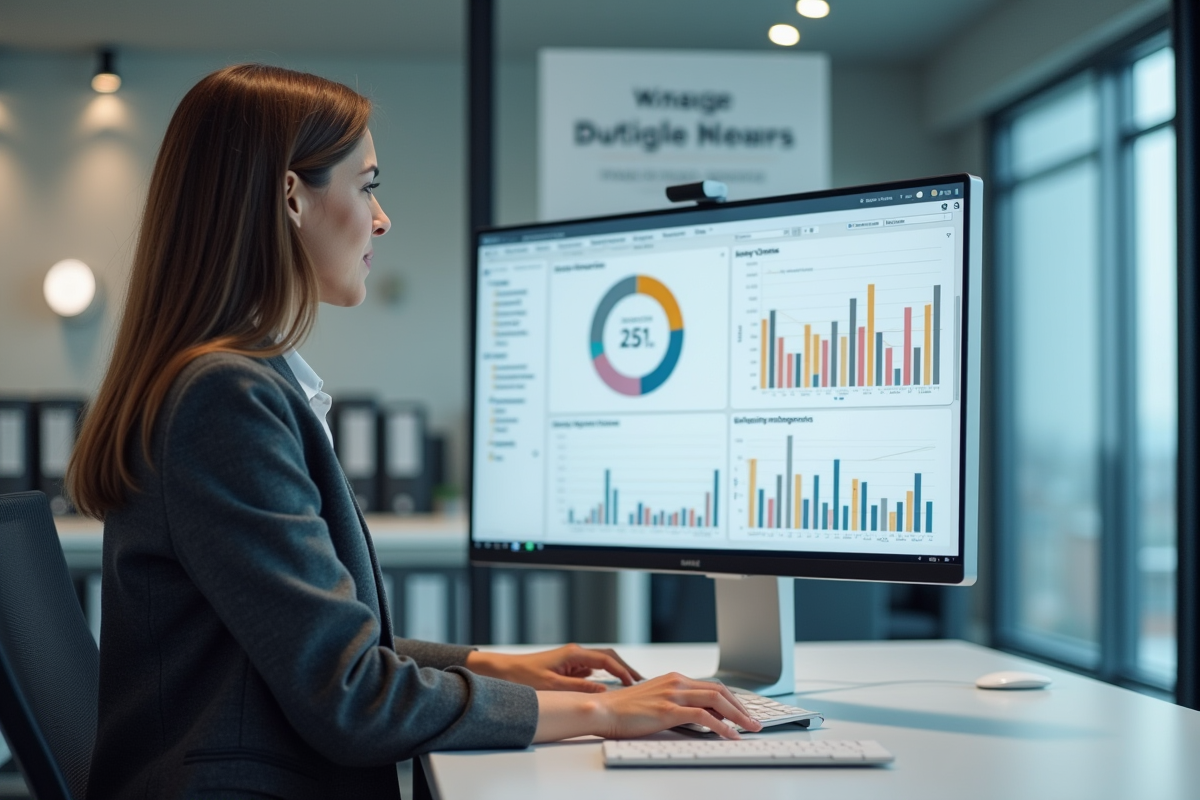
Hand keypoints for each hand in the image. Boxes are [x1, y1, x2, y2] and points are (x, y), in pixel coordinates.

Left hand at [464, 643, 644, 691]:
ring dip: (616, 672)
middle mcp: (575, 654)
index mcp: (574, 654)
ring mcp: (572, 660)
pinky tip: (609, 687)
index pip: (606, 660)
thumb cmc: (523, 675)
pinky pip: (591, 670)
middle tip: (641, 681)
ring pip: (601, 663)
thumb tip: (603, 692)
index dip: (622, 671)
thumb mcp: (552, 686)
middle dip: (625, 668)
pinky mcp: (567, 667)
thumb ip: (579, 689)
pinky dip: (603, 677)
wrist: (503, 671)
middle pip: (608, 657)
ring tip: (630, 684)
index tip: (634, 683)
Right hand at [533, 673, 761, 741]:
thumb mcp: (654, 701)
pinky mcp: (669, 710)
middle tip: (754, 722)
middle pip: (720, 691)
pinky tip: (730, 736)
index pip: (713, 686)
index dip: (733, 700)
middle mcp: (677, 682)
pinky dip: (722, 727)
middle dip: (742, 708)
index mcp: (675, 678)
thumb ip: (675, 703)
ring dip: (738, 717)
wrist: (603, 710)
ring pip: (717, 701)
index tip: (744, 713)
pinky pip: (704, 717)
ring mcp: (673, 694)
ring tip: (750, 730)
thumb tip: (698, 717)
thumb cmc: (625, 710)